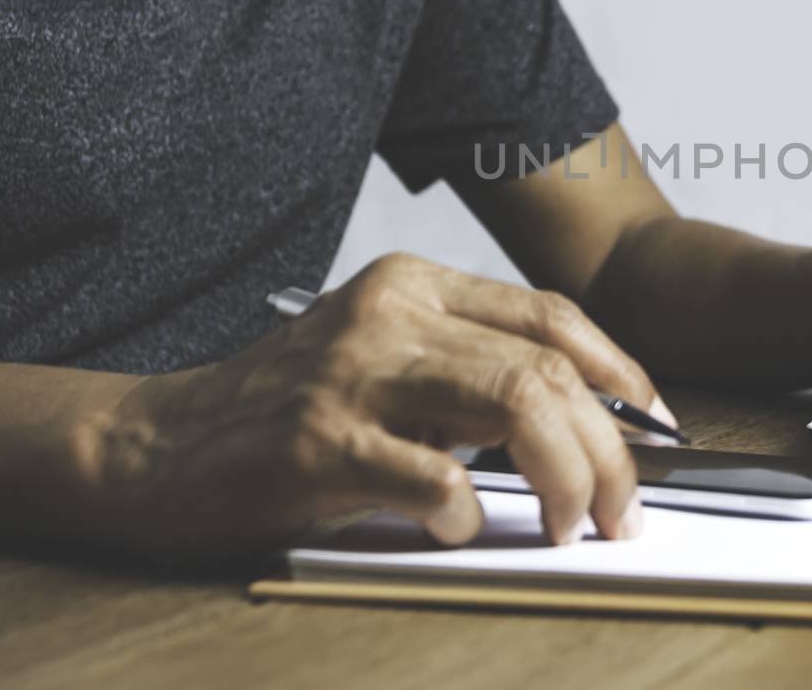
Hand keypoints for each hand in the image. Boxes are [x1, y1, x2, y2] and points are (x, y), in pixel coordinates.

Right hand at [92, 253, 670, 557]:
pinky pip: (433, 475)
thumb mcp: (382, 360)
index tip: (656, 425)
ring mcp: (353, 373)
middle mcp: (391, 313)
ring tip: (575, 522)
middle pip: (547, 366)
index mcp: (414, 284)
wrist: (155, 443)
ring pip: (513, 404)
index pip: (551, 315)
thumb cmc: (284, 410)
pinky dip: (467, 511)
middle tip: (623, 507)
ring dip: (567, 475)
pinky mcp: (318, 441)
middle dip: (610, 444)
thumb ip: (467, 372)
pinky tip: (459, 527)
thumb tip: (585, 423)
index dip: (621, 370)